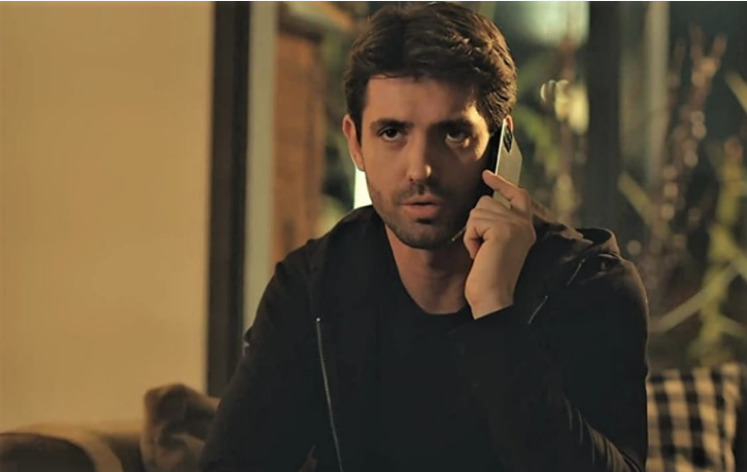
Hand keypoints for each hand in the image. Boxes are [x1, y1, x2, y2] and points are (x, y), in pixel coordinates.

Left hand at [463, 170, 535, 318]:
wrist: (493, 297)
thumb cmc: (488, 277)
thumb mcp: (495, 244)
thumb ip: (495, 224)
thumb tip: (483, 200)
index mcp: (525, 228)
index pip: (518, 195)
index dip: (502, 183)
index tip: (486, 175)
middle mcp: (523, 224)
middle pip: (486, 202)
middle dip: (476, 225)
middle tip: (483, 250)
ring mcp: (515, 225)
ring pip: (477, 211)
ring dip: (472, 233)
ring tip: (482, 253)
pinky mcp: (502, 229)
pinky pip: (473, 223)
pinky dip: (470, 240)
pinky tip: (479, 255)